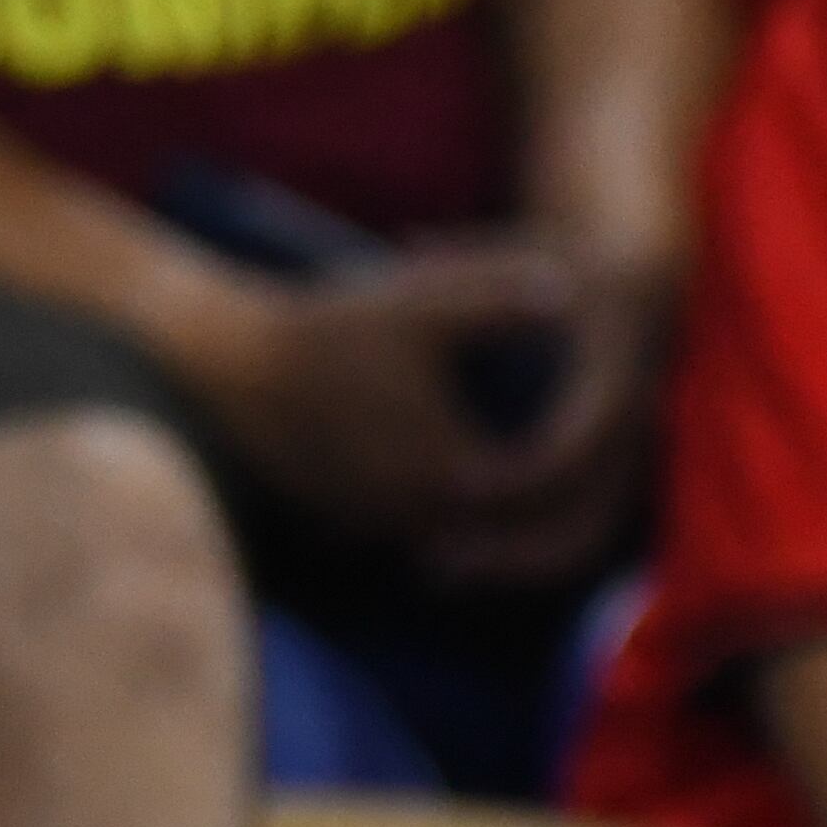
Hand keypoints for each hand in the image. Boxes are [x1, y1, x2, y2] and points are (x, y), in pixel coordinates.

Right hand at [186, 240, 579, 550]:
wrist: (231, 369)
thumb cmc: (327, 331)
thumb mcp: (423, 302)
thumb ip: (502, 299)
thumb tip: (569, 292)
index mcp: (453, 474)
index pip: (541, 481)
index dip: (575, 444)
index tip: (595, 403)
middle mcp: (416, 520)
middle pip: (508, 524)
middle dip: (542, 489)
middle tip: (578, 451)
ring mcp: (375, 531)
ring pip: (460, 535)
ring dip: (492, 508)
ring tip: (523, 456)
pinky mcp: (342, 528)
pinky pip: (412, 529)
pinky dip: (440, 506)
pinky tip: (449, 456)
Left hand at [423, 247, 673, 587]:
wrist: (635, 281)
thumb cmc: (560, 262)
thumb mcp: (519, 253)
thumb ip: (464, 256)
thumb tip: (413, 240)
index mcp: (615, 360)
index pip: (585, 434)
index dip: (524, 469)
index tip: (455, 485)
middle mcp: (636, 418)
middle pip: (589, 506)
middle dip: (513, 539)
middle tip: (434, 555)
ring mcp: (633, 455)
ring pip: (585, 536)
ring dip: (511, 563)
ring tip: (433, 570)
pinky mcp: (616, 481)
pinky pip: (575, 538)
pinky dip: (520, 560)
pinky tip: (456, 564)